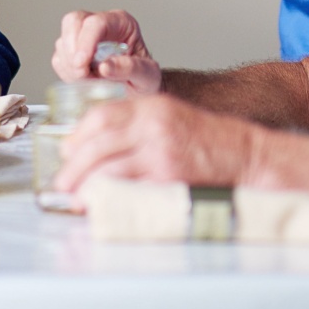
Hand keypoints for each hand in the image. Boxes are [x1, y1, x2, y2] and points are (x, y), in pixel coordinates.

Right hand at [51, 10, 161, 92]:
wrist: (139, 92)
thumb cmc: (145, 80)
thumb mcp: (148, 76)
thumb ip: (131, 69)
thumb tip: (104, 66)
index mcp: (121, 23)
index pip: (97, 22)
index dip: (86, 41)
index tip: (82, 63)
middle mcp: (100, 25)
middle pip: (73, 21)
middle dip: (72, 49)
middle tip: (81, 73)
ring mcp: (84, 38)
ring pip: (63, 41)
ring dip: (70, 66)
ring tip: (90, 81)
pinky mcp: (72, 53)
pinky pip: (59, 59)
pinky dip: (66, 73)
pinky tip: (83, 81)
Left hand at [52, 95, 262, 195]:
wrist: (246, 154)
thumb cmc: (208, 138)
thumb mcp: (171, 116)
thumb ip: (137, 125)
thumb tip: (98, 145)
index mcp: (151, 105)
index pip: (101, 115)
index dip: (79, 135)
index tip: (67, 150)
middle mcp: (152, 124)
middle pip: (98, 142)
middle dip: (74, 164)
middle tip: (62, 181)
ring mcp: (160, 150)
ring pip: (108, 166)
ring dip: (86, 183)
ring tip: (76, 196)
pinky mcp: (168, 175)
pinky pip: (129, 186)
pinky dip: (109, 195)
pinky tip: (100, 202)